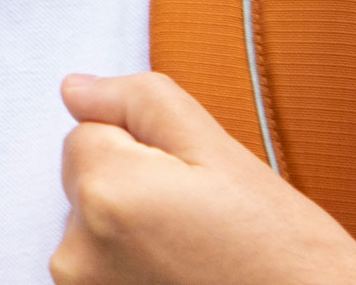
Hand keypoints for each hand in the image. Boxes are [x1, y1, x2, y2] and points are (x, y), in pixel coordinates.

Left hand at [50, 73, 355, 284]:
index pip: (87, 132)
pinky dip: (128, 264)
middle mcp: (77, 251)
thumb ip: (137, 102)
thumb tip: (75, 89)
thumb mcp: (219, 151)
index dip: (143, 148)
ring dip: (127, 228)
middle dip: (130, 185)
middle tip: (198, 218)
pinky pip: (98, 264)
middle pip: (83, 180)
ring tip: (192, 251)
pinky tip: (178, 274)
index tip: (190, 183)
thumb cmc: (280, 248)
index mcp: (107, 192)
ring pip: (90, 225)